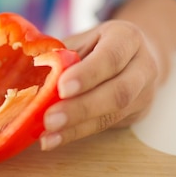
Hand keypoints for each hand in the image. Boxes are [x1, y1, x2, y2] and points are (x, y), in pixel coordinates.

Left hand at [40, 20, 160, 149]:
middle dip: (81, 108)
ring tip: (48, 135)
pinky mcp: (134, 115)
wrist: (135, 55)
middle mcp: (143, 67)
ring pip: (113, 115)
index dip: (88, 74)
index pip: (112, 57)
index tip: (62, 88)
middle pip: (118, 92)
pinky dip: (76, 133)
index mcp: (127, 38)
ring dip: (77, 128)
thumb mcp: (83, 40)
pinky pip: (105, 126)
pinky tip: (54, 138)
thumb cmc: (98, 44)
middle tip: (50, 119)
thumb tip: (32, 72)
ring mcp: (143, 94)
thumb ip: (63, 55)